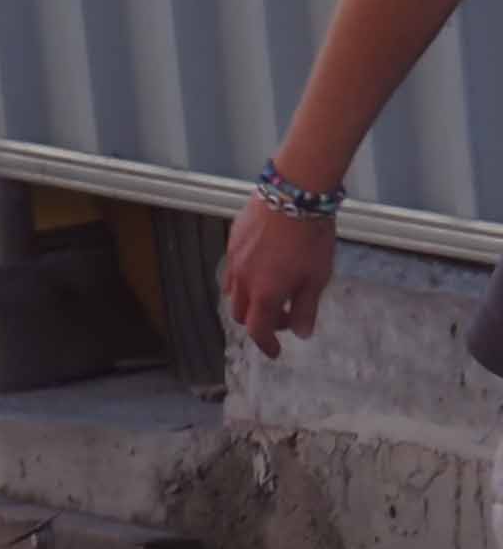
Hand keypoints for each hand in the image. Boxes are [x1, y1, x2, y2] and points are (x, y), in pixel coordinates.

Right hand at [218, 192, 339, 352]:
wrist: (294, 196)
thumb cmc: (310, 238)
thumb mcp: (317, 278)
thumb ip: (305, 308)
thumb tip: (301, 332)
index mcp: (265, 294)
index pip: (259, 330)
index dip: (267, 344)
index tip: (276, 352)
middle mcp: (243, 282)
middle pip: (241, 314)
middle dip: (260, 322)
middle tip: (283, 317)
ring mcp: (234, 261)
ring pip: (233, 293)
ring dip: (250, 301)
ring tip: (272, 291)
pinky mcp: (233, 242)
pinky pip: (233, 269)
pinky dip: (244, 279)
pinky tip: (264, 267)